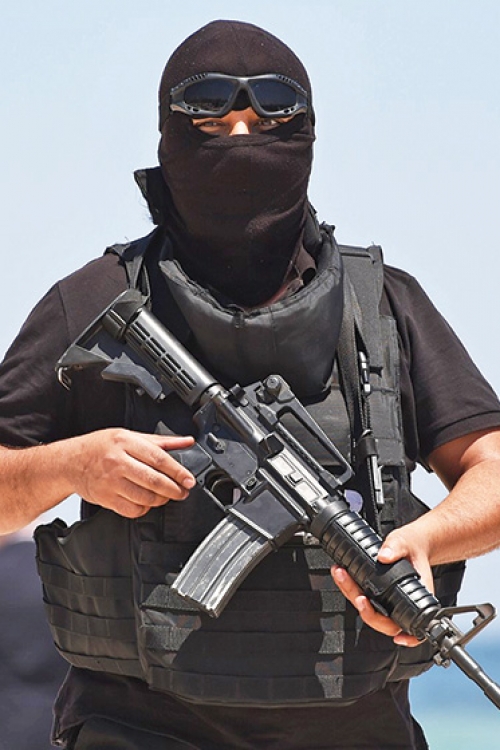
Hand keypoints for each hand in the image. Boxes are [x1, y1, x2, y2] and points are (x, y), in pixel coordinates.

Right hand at [69, 428, 195, 517]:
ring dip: (161, 500)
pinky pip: (132, 510)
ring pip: (145, 497)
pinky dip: (144, 509)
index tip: (189, 480)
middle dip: (174, 489)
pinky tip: (147, 502)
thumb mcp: (130, 435)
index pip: (159, 458)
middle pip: (153, 480)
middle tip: (183, 492)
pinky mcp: (106, 498)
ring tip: (167, 496)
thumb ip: (161, 441)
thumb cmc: (100, 446)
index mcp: (126, 442)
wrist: (70, 462)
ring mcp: (111, 482)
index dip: (178, 471)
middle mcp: (118, 462)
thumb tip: (186, 441)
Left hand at [331, 526, 433, 646]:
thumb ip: (397, 547)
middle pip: (383, 619)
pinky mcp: (376, 592)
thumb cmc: (414, 546)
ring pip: (369, 608)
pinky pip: (362, 596)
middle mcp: (402, 601)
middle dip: (365, 609)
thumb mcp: (407, 541)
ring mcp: (388, 599)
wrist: (411, 542)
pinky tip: (342, 576)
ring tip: (340, 574)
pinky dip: (350, 588)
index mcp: (418, 595)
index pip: (411, 623)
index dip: (406, 636)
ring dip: (351, 594)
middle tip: (355, 593)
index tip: (397, 637)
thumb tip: (384, 556)